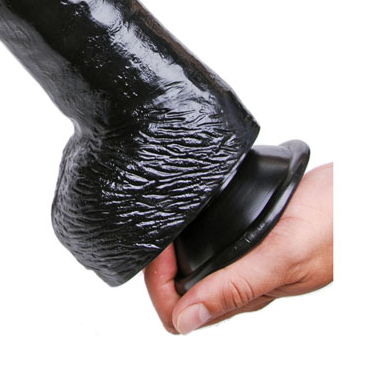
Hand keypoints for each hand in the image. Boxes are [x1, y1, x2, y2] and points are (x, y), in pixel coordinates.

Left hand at [143, 162, 332, 333]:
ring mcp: (249, 258)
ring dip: (172, 249)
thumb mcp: (282, 254)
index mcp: (247, 292)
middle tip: (155, 229)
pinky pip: (213, 243)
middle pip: (179, 290)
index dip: (158, 286)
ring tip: (164, 218)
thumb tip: (186, 320)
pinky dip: (191, 231)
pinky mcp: (255, 235)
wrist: (362, 195)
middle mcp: (244, 279)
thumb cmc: (335, 223)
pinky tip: (190, 213)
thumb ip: (235, 286)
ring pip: (194, 266)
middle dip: (157, 265)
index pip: (179, 313)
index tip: (159, 249)